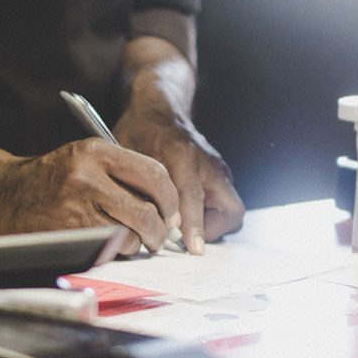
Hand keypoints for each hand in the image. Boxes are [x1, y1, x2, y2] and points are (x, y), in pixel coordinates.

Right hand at [0, 138, 180, 254]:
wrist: (4, 193)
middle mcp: (87, 176)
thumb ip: (124, 173)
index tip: (171, 211)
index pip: (154, 174)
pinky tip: (107, 243)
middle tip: (158, 235)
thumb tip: (168, 206)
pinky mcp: (67, 233)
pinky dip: (115, 250)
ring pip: (131, 234)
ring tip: (128, 238)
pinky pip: (108, 248)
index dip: (170, 198)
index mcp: (97, 152)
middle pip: (147, 210)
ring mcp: (76, 207)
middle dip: (160, 229)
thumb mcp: (85, 158)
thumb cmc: (53, 178)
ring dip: (136, 243)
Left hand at [113, 108, 244, 253]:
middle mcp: (207, 164)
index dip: (192, 224)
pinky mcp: (220, 176)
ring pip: (230, 211)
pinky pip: (223, 206)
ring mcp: (218, 170)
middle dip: (211, 231)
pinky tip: (184, 218)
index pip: (192, 196)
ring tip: (181, 230)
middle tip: (183, 240)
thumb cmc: (139, 132)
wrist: (159, 110)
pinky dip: (208, 217)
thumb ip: (133, 185)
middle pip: (229, 210)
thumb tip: (134, 222)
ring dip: (209, 226)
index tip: (192, 248)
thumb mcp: (127, 153)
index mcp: (181, 154)